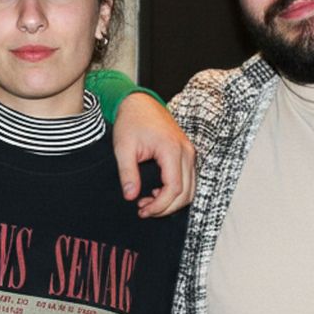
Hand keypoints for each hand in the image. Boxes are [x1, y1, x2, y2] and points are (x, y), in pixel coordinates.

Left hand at [112, 93, 194, 217]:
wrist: (139, 103)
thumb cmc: (131, 121)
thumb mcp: (123, 148)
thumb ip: (127, 173)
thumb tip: (130, 196)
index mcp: (171, 150)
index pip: (174, 188)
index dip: (160, 206)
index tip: (143, 211)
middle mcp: (186, 151)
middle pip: (186, 193)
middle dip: (166, 208)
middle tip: (144, 211)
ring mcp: (188, 152)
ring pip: (190, 188)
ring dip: (172, 201)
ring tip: (148, 203)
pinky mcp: (186, 153)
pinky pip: (188, 179)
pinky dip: (176, 191)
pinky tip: (157, 193)